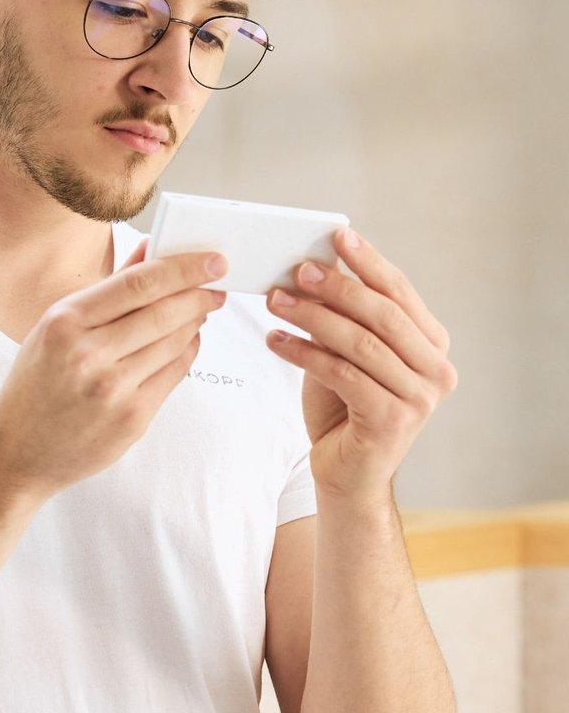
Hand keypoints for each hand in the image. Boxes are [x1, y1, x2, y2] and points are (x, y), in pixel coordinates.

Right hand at [0, 240, 227, 499]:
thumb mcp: (55, 328)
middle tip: (215, 285)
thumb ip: (106, 291)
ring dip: (195, 322)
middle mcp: (88, 355)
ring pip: (174, 342)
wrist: (18, 452)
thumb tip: (151, 251)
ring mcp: (112, 390)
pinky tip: (186, 342)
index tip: (210, 259)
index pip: (138, 283)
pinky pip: (174, 374)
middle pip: (163, 311)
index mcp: (64, 322)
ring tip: (200, 311)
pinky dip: (186, 352)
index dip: (182, 267)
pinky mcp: (132, 418)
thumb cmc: (36, 385)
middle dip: (199, 294)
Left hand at [265, 227, 457, 503]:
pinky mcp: (392, 421)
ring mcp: (420, 398)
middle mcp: (437, 370)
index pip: (400, 294)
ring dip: (313, 318)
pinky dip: (304, 353)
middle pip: (383, 315)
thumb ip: (345, 318)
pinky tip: (275, 340)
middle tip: (299, 269)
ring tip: (275, 301)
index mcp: (433, 346)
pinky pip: (342, 375)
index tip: (337, 235)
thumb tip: (319, 264)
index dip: (368, 262)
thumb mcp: (346, 356)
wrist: (348, 477)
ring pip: (360, 344)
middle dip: (338, 287)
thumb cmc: (344, 413)